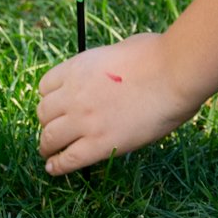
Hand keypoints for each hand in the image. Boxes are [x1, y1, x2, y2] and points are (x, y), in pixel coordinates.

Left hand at [37, 32, 203, 175]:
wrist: (174, 74)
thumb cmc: (157, 56)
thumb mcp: (121, 49)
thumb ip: (106, 65)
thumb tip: (110, 71)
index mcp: (78, 67)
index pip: (45, 87)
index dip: (51, 99)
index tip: (58, 107)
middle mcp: (73, 94)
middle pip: (43, 113)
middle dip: (48, 122)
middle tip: (57, 130)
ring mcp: (84, 120)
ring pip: (49, 138)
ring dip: (48, 146)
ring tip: (51, 153)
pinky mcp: (99, 144)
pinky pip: (67, 160)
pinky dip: (57, 166)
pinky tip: (55, 168)